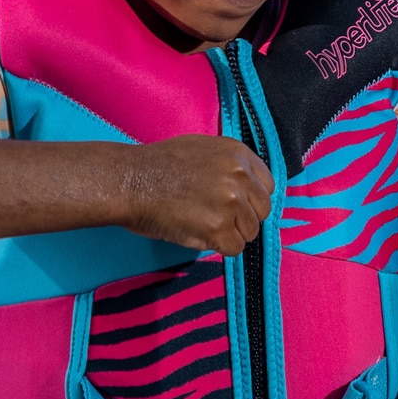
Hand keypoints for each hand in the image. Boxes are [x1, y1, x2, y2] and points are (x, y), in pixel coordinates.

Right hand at [123, 135, 274, 255]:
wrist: (130, 180)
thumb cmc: (156, 166)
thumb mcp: (202, 150)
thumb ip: (229, 167)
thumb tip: (246, 190)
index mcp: (238, 153)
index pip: (267, 186)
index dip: (250, 200)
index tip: (234, 206)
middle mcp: (240, 175)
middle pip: (262, 211)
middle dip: (242, 219)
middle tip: (214, 218)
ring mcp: (231, 201)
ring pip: (250, 232)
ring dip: (229, 234)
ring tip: (200, 223)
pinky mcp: (219, 227)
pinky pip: (234, 248)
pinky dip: (217, 247)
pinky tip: (197, 233)